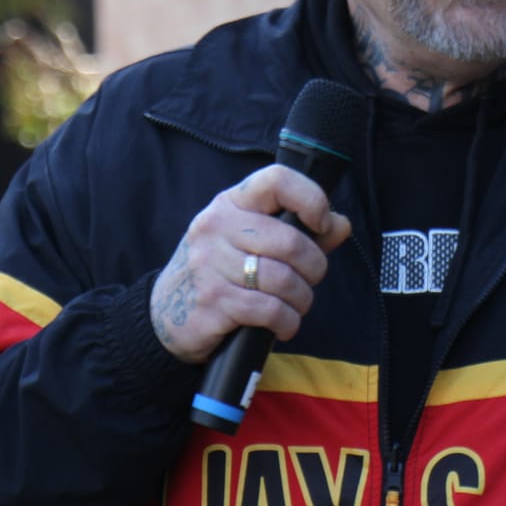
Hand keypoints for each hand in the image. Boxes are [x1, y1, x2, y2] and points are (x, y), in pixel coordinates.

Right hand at [149, 165, 352, 363]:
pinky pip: (269, 310)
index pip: (276, 180)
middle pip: (291, 241)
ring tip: (296, 306)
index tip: (321, 223)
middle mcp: (217, 227)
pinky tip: (284, 324)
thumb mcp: (250, 242)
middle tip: (310, 281)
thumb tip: (340, 225)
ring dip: (302, 300)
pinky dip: (287, 322)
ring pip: (284, 280)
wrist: (164, 314)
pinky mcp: (212, 301)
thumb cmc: (220, 272)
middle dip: (315, 268)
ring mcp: (210, 264)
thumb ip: (300, 232)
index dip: (310, 198)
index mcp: (231, 204)